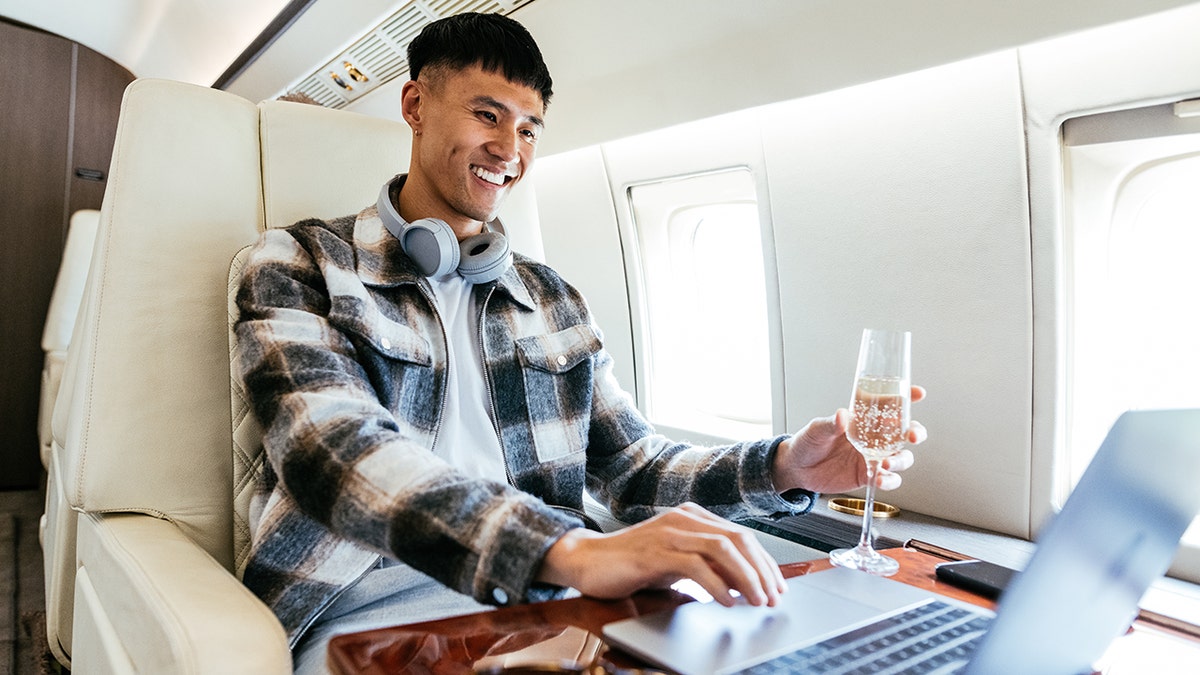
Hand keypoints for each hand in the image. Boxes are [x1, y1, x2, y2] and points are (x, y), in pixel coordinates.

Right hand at [536, 503, 785, 607]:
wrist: (587, 560)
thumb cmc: (631, 565)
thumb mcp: (676, 564)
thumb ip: (706, 567)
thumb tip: (743, 586)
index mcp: (692, 516)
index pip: (740, 536)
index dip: (763, 562)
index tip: (777, 587)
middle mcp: (684, 518)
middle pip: (738, 539)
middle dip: (762, 571)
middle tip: (774, 598)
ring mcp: (670, 531)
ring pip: (723, 549)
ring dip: (747, 578)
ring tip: (757, 602)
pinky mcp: (656, 550)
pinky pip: (696, 565)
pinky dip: (717, 585)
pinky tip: (726, 602)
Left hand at [771, 386, 925, 493]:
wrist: (797, 469)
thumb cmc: (807, 442)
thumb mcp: (816, 429)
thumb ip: (830, 424)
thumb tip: (842, 416)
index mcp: (863, 419)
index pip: (889, 404)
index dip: (907, 397)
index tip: (917, 393)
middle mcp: (873, 437)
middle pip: (905, 432)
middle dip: (915, 432)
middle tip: (912, 435)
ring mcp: (873, 456)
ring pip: (901, 457)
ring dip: (901, 460)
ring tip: (886, 463)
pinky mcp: (868, 474)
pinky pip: (887, 478)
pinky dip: (888, 480)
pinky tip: (880, 479)